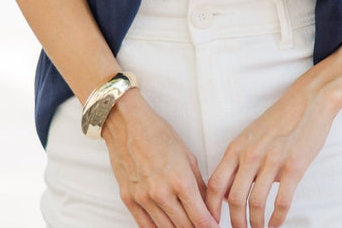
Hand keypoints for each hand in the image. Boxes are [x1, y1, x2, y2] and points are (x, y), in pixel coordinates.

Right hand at [102, 90, 219, 227]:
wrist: (128, 124)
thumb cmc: (159, 133)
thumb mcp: (187, 155)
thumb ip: (198, 183)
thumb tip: (206, 204)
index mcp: (180, 180)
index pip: (200, 217)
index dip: (210, 226)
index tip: (214, 227)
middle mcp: (162, 193)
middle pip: (184, 227)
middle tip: (202, 226)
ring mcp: (144, 198)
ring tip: (186, 226)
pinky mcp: (129, 199)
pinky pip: (145, 226)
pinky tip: (166, 227)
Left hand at [206, 78, 335, 227]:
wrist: (308, 100)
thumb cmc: (280, 119)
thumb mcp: (251, 136)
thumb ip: (239, 162)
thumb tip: (228, 194)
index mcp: (237, 147)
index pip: (215, 184)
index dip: (211, 209)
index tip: (213, 223)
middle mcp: (251, 154)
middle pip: (234, 199)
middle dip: (235, 223)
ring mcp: (272, 160)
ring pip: (255, 204)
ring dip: (256, 224)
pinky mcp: (293, 166)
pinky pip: (281, 202)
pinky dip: (277, 219)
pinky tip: (276, 225)